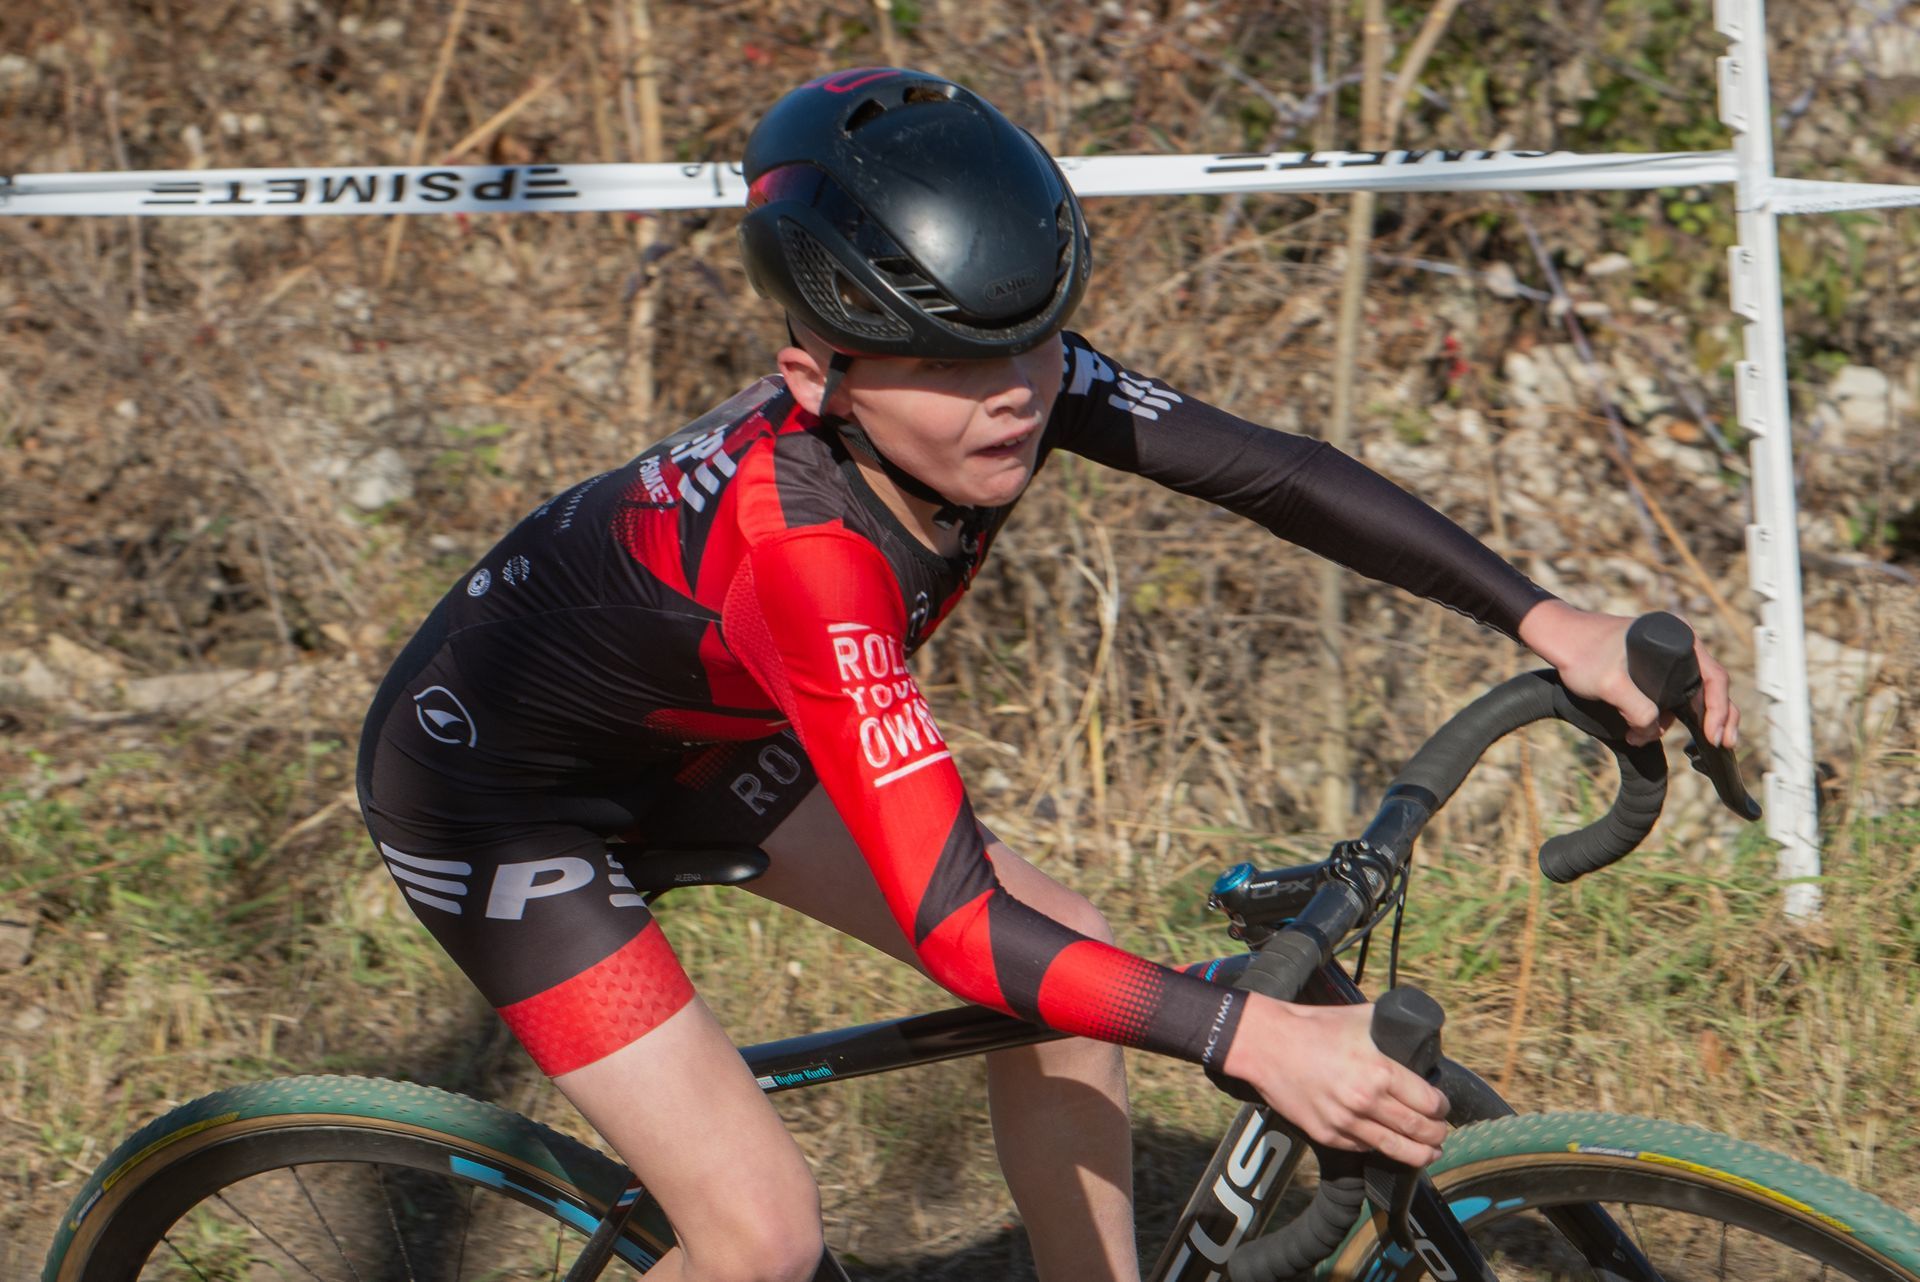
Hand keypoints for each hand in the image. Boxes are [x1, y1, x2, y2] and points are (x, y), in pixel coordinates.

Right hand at [1222, 995, 1448, 1167]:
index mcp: (1380, 1071)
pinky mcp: (1327, 1135)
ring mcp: (1346, 1122)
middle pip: (1419, 1130)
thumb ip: (1391, 1032)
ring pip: (1395, 1149)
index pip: (1429, 1103)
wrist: (1268, 1045)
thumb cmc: (1313, 1028)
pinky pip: (1363, 1148)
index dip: (1442, 1108)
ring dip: (1419, 1154)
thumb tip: (1416, 1037)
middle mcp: (1366, 1101)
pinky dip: (1379, 1147)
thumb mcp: (1361, 1019)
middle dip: (1437, 1135)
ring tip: (1429, 1153)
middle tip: (1441, 1134)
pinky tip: (1386, 1142)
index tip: (1442, 1108)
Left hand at [1517, 600, 1739, 748]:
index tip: (1715, 736)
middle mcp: (1680, 644)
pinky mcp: (1653, 669)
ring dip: (1673, 721)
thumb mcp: (1609, 684)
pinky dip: (1662, 715)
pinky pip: (1670, 695)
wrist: (1558, 639)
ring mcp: (1668, 658)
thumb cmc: (1581, 653)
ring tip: (1641, 737)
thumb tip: (1654, 729)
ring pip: (1687, 695)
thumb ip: (1636, 709)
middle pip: (1710, 687)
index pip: (1714, 678)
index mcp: (1679, 638)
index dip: (1719, 710)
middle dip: (1713, 719)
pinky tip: (1642, 731)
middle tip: (1719, 745)